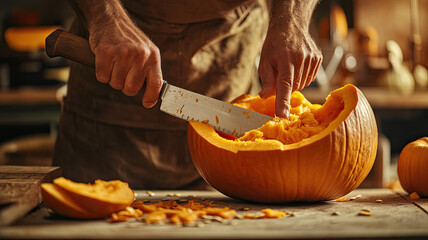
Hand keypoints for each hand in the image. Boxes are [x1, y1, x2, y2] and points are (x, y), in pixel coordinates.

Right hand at [87, 11, 162, 107]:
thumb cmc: (129, 40)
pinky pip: (102, 77)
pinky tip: (105, 61)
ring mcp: (123, 53)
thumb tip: (152, 98)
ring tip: (114, 64)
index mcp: (153, 56)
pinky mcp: (105, 52)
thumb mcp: (146, 52)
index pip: (156, 83)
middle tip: (123, 74)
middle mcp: (140, 55)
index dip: (151, 97)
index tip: (147, 104)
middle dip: (125, 86)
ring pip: (115, 84)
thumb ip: (149, 71)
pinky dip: (101, 73)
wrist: (110, 20)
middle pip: (131, 88)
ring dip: (112, 78)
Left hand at [258, 1, 321, 117]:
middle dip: (285, 87)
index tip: (282, 116)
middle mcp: (301, 59)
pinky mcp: (318, 59)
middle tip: (279, 74)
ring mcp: (312, 59)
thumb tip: (265, 96)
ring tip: (288, 67)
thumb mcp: (265, 60)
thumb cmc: (274, 44)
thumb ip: (266, 80)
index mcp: (285, 59)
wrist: (290, 25)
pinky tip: (297, 67)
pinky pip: (309, 78)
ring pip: (302, 84)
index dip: (283, 102)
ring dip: (294, 82)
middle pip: (293, 87)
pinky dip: (302, 77)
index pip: (284, 86)